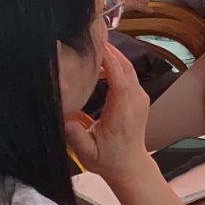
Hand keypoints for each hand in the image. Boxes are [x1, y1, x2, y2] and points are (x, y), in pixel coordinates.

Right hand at [63, 44, 152, 183]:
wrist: (129, 165)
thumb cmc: (108, 159)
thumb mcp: (86, 152)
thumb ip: (75, 135)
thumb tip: (64, 118)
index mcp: (123, 111)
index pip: (120, 78)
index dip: (109, 60)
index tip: (96, 46)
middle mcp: (135, 101)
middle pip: (126, 68)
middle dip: (111, 52)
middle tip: (92, 40)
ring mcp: (140, 98)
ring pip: (129, 69)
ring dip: (114, 57)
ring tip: (94, 48)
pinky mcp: (139, 98)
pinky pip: (130, 76)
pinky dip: (118, 66)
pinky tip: (102, 65)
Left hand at [116, 0, 153, 12]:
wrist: (108, 0)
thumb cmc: (122, 1)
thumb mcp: (135, 5)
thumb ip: (144, 8)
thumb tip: (152, 11)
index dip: (146, 3)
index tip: (139, 5)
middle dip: (141, 3)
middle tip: (133, 6)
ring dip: (135, 4)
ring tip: (129, 6)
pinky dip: (131, 3)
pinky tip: (126, 5)